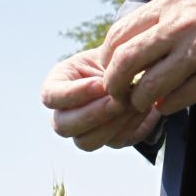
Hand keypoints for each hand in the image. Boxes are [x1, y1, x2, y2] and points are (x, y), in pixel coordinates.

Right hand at [41, 48, 163, 151]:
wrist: (136, 67)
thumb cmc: (115, 55)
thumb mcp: (105, 53)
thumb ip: (102, 66)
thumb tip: (106, 85)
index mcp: (55, 86)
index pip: (51, 97)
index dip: (74, 94)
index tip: (101, 84)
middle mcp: (63, 114)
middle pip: (63, 127)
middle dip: (94, 114)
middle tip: (119, 100)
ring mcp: (83, 131)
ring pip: (86, 142)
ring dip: (112, 125)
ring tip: (134, 105)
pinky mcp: (108, 140)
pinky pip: (115, 142)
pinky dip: (131, 127)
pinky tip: (145, 110)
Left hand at [100, 0, 195, 116]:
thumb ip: (166, 15)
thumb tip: (139, 39)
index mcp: (171, 4)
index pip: (119, 34)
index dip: (108, 58)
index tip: (111, 69)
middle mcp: (178, 27)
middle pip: (123, 63)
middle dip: (113, 85)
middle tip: (118, 94)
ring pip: (147, 88)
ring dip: (139, 102)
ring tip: (144, 103)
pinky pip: (176, 100)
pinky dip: (166, 107)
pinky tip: (170, 103)